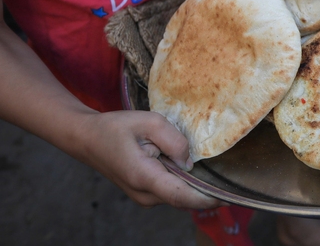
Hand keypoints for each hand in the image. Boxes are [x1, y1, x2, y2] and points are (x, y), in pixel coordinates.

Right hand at [77, 110, 220, 208]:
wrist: (87, 139)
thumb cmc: (116, 128)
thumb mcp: (148, 121)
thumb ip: (174, 139)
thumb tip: (190, 161)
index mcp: (144, 177)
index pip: (182, 196)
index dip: (208, 198)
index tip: (231, 195)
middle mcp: (144, 194)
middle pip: (185, 198)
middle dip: (208, 190)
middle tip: (232, 177)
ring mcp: (144, 197)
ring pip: (179, 195)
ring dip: (196, 185)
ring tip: (212, 167)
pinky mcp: (146, 194)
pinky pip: (172, 191)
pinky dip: (185, 183)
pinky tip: (191, 167)